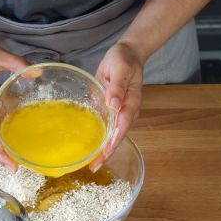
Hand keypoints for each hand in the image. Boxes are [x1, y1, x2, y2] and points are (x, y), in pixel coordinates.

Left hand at [90, 42, 143, 171]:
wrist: (126, 53)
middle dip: (107, 152)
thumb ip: (117, 87)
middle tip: (94, 167)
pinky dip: (99, 138)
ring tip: (91, 164)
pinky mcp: (110, 109)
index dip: (114, 141)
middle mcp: (126, 111)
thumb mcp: (120, 69)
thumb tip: (113, 105)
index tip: (105, 153)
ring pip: (111, 134)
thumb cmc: (124, 60)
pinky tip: (89, 147)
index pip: (122, 126)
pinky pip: (105, 127)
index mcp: (131, 103)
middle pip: (117, 136)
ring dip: (102, 149)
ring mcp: (118, 111)